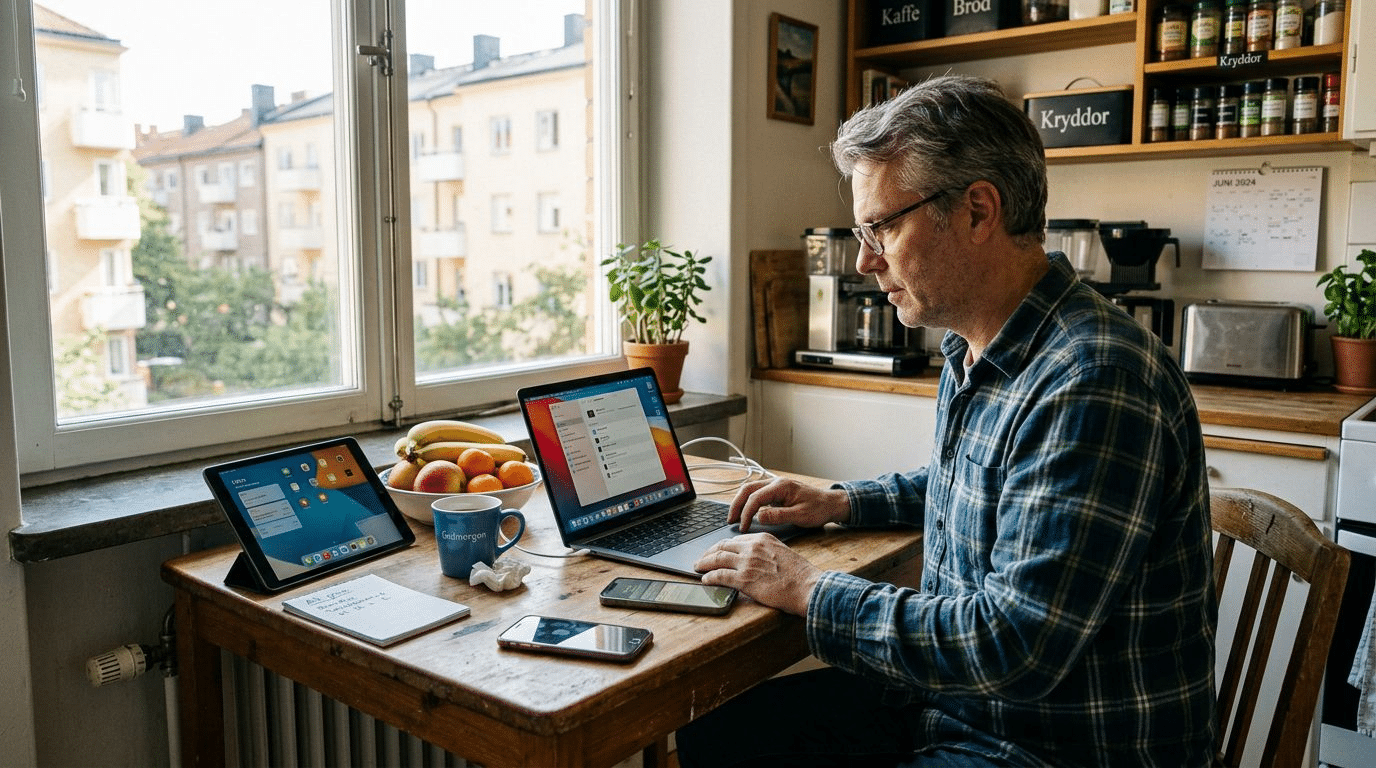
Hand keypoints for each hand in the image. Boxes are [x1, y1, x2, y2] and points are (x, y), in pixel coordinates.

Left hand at [694, 533, 821, 614]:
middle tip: (702, 558)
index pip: (735, 540)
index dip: (723, 546)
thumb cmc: (799, 574)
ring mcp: (747, 563)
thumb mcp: (782, 553)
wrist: (807, 586)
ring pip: (717, 559)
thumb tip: (756, 560)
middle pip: (722, 546)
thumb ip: (766, 552)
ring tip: (698, 567)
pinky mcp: (744, 579)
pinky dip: (709, 577)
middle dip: (709, 552)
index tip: (717, 551)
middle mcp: (752, 547)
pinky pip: (720, 576)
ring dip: (704, 563)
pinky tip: (705, 579)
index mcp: (762, 539)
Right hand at [729, 477, 850, 532]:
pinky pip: (757, 494)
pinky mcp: (776, 492)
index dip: (746, 513)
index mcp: (781, 486)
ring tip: (734, 517)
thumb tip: (758, 517)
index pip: (755, 497)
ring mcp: (775, 486)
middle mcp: (776, 482)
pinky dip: (748, 502)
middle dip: (736, 504)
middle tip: (730, 520)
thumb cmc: (818, 509)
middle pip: (748, 489)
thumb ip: (779, 516)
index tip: (743, 527)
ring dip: (740, 502)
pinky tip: (745, 513)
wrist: (831, 504)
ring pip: (750, 490)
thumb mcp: (800, 515)